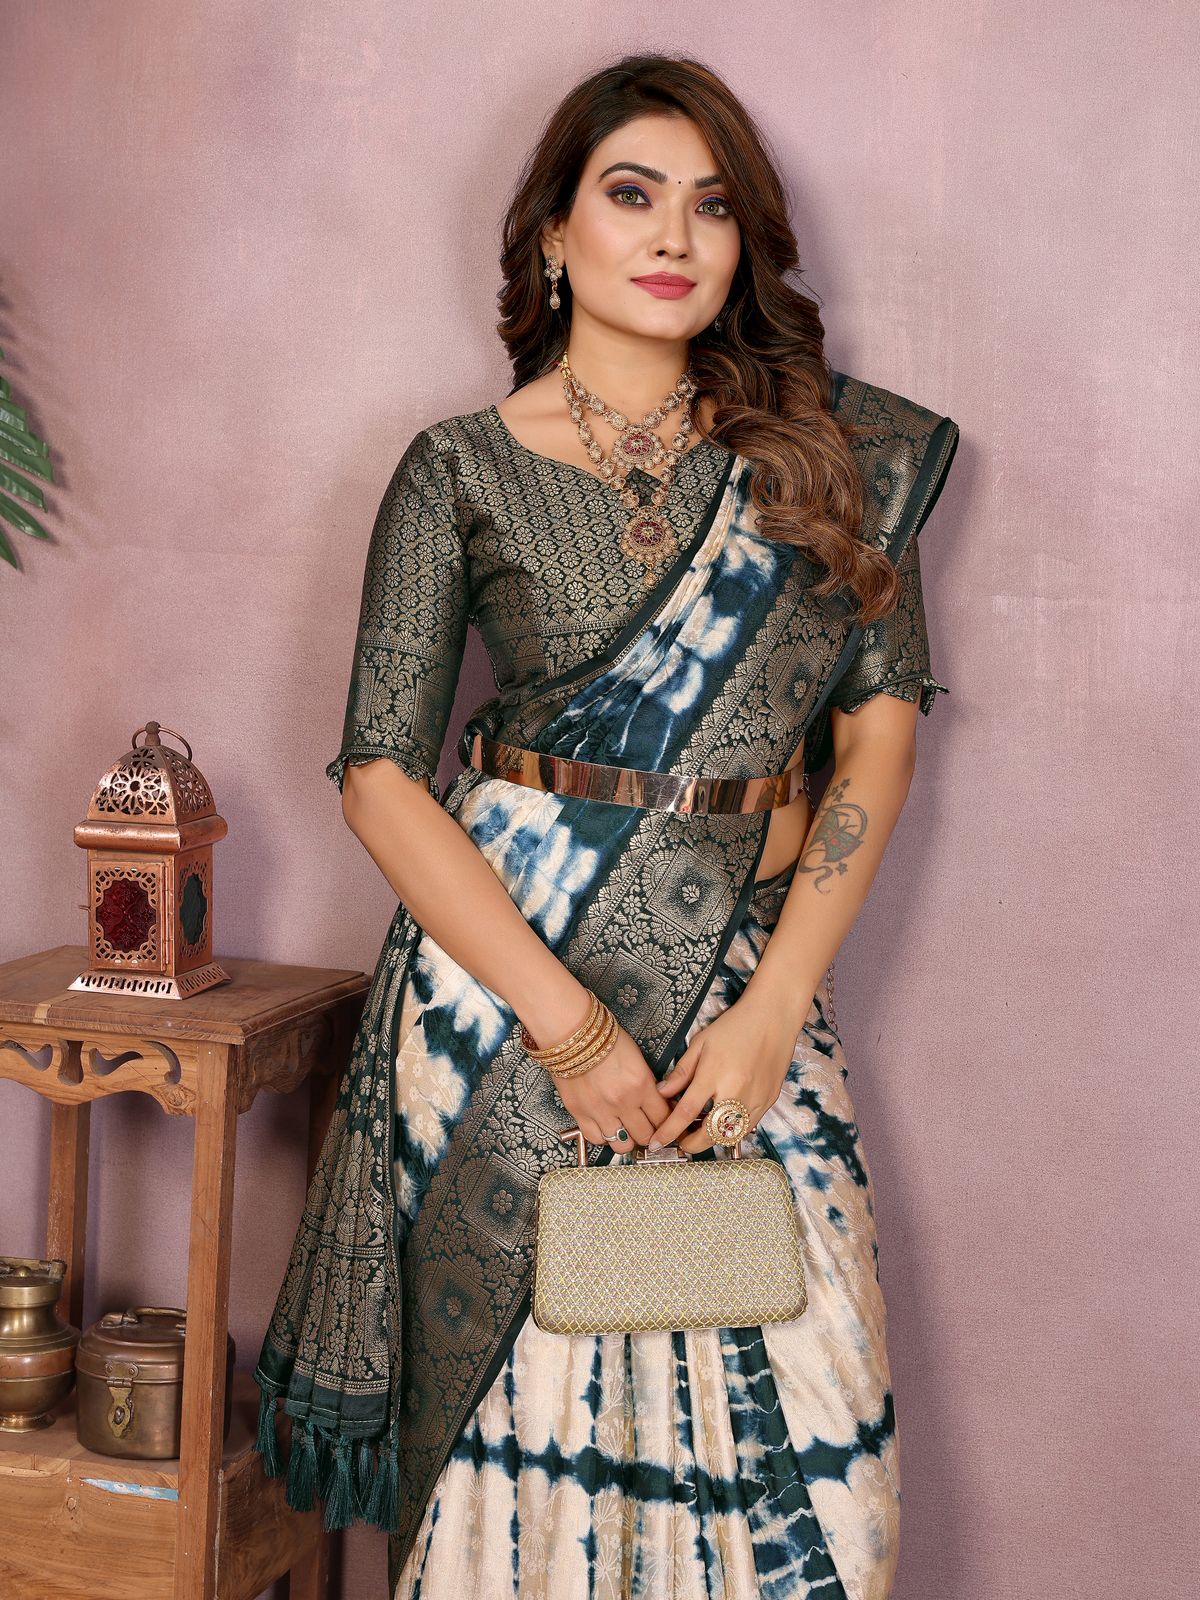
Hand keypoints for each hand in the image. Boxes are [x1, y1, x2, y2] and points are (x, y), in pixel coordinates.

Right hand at [550, 1023, 671, 1153]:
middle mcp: (623, 1102)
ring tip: (625, 1130)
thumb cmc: (605, 1039)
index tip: (664, 1123)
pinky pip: (596, 1139)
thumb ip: (647, 1083)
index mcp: (641, 1085)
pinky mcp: (579, 1114)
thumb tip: (658, 1101)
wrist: (572, 1033)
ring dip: (627, 1139)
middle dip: (649, 1133)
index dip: (667, 1123)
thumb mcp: (637, 1058)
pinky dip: (603, 1136)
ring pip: (622, 1145)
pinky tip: (605, 1126)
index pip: (663, 1118)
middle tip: (646, 1127)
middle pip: (645, 1136)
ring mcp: (600, 1111)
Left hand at [649, 992, 803, 1153]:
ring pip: (730, 1136)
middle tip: (680, 1141)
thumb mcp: (701, 1043)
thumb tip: (662, 1093)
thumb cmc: (734, 1027)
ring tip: (700, 1129)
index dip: (669, 1131)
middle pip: (710, 1134)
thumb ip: (681, 1072)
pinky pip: (746, 1127)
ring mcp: (755, 1100)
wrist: (773, 1018)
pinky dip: (731, 1129)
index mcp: (713, 1075)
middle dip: (691, 1145)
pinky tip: (722, 1119)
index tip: (656, 1142)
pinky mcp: (768, 1102)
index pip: (686, 1112)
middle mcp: (735, 1091)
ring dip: (712, 1138)